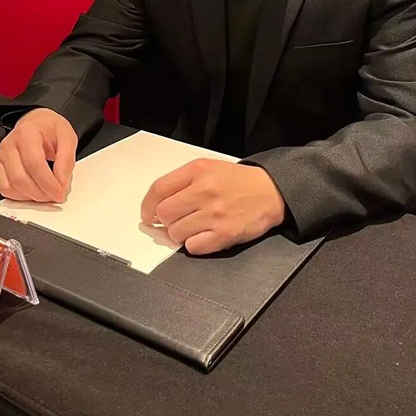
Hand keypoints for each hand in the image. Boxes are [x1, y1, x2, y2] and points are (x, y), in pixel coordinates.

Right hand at [0, 109, 77, 203]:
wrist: (36, 122)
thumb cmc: (49, 128)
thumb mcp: (67, 137)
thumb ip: (66, 160)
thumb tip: (61, 184)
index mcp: (27, 133)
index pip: (34, 164)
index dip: (48, 183)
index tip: (59, 193)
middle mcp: (9, 144)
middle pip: (20, 178)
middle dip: (40, 193)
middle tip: (55, 196)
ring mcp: (1, 156)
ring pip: (11, 186)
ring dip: (31, 197)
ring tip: (46, 194)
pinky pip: (4, 189)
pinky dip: (19, 197)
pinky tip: (32, 193)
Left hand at [140, 159, 284, 254]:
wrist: (269, 191)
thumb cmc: (236, 181)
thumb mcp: (207, 168)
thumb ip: (181, 182)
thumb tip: (155, 207)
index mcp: (197, 171)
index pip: (159, 189)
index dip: (147, 205)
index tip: (146, 214)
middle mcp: (205, 191)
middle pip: (164, 214)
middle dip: (165, 221)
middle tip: (175, 220)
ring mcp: (215, 214)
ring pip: (176, 233)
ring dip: (180, 233)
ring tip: (194, 226)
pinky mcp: (224, 234)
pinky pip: (193, 247)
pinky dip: (194, 244)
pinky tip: (204, 234)